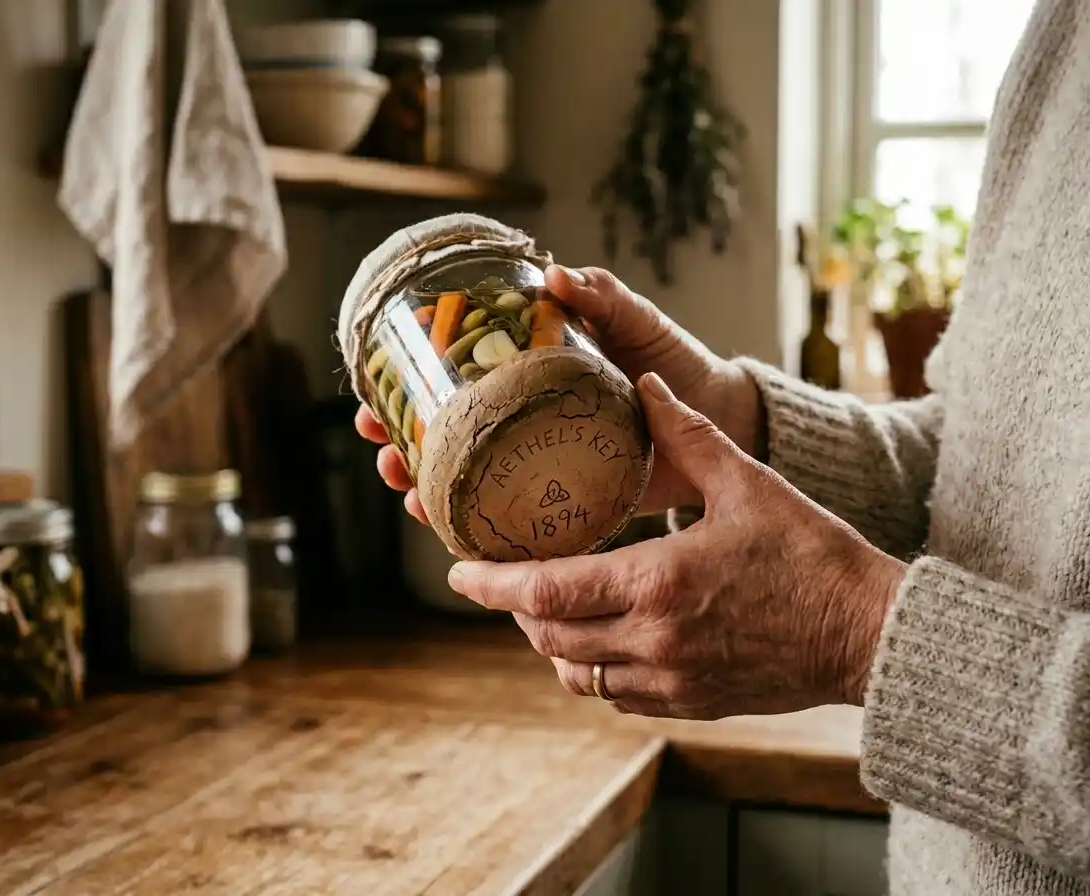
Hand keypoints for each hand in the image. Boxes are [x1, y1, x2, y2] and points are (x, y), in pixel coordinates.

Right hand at [355, 264, 763, 522]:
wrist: (718, 417)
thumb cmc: (673, 363)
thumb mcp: (635, 322)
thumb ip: (601, 296)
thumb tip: (555, 276)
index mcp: (527, 374)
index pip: (450, 378)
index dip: (404, 383)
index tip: (371, 385)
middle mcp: (523, 420)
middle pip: (444, 433)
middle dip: (400, 438)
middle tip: (377, 441)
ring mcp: (541, 462)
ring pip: (467, 479)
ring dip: (427, 486)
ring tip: (405, 489)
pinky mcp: (566, 501)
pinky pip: (512, 518)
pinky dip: (479, 527)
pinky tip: (454, 530)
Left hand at [445, 373, 906, 717]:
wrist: (870, 634)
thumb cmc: (814, 555)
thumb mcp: (749, 483)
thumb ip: (686, 434)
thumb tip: (644, 384)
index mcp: (657, 583)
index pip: (545, 593)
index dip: (491, 585)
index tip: (457, 572)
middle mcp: (653, 641)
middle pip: (547, 637)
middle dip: (514, 610)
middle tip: (501, 579)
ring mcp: (671, 680)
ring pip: (577, 673)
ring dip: (550, 642)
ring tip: (547, 606)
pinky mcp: (692, 703)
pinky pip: (617, 694)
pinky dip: (593, 669)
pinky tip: (601, 639)